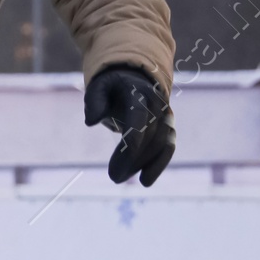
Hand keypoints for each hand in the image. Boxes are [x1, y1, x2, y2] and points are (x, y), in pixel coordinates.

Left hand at [85, 64, 174, 185]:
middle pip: (149, 136)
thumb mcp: (98, 88)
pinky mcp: (168, 127)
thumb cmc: (111, 87)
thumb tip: (91, 121)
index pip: (139, 119)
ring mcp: (165, 115)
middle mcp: (157, 103)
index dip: (131, 144)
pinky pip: (167, 148)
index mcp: (139, 92)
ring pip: (161, 144)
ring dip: (143, 164)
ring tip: (121, 178)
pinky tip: (145, 181)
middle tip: (114, 177)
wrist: (134, 79)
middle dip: (132, 159)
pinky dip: (158, 165)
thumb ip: (94, 101)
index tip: (118, 165)